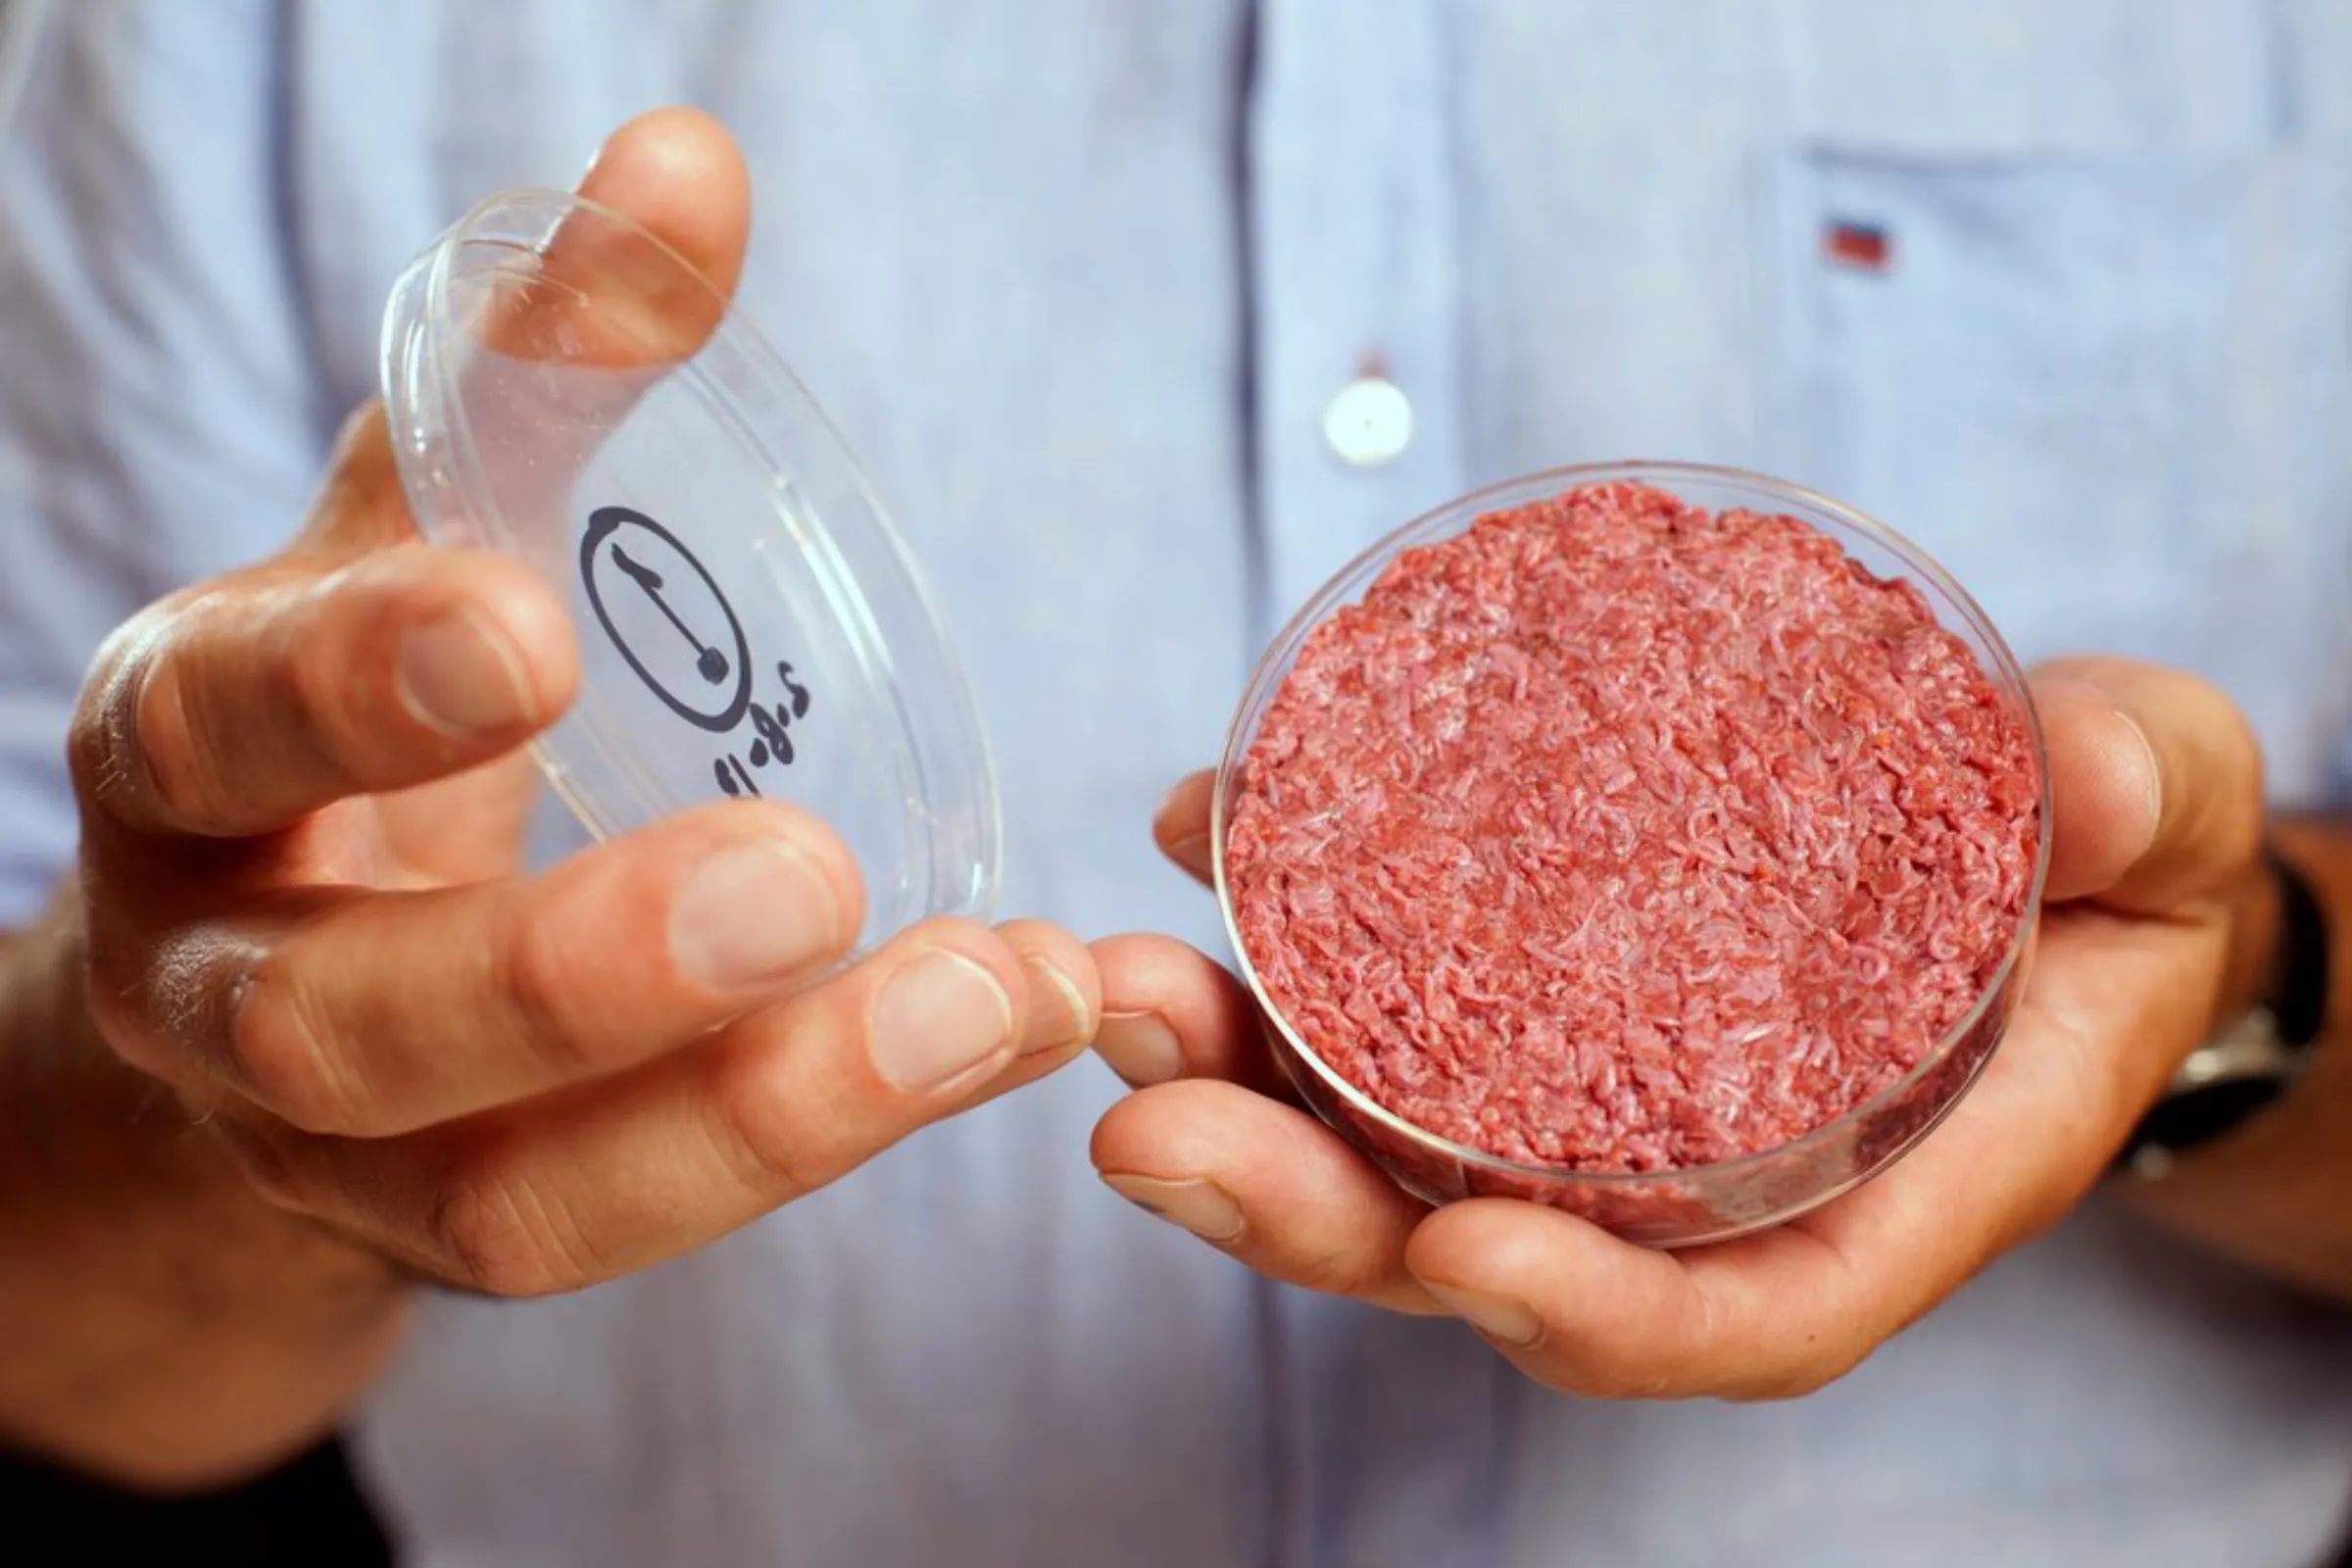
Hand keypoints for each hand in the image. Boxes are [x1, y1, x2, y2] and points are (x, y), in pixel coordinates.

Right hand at [66, 107, 1097, 1299]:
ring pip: (509, 1203)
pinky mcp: (471, 1235)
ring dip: (765, 1114)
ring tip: (998, 995)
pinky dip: (823, 1139)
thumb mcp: (424, 521)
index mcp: (190, 754)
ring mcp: (340, 1154)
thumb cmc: (359, 702)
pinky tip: (1000, 1028)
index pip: (224, 721)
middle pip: (348, 1028)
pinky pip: (630, 1233)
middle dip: (573, 969)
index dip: (358, 682)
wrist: (255, 953)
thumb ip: (542, 364)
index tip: (527, 620)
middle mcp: (223, 979)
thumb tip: (687, 162)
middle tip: (807, 878)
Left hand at [1087, 660, 2266, 1396]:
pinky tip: (1194, 840)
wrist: (2049, 845)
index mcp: (1875, 1188)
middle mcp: (1704, 1177)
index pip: (1727, 1313)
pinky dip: (1274, 944)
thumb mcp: (2162, 818)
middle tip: (1152, 1127)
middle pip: (1487, 1250)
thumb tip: (2094, 783)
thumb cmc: (2118, 870)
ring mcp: (1597, 1096)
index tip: (1457, 1257)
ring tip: (1116, 996)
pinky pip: (1381, 1007)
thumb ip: (2138, 800)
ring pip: (1390, 1145)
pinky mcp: (1532, 998)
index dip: (1593, 1312)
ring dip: (1233, 1087)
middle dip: (1309, 1214)